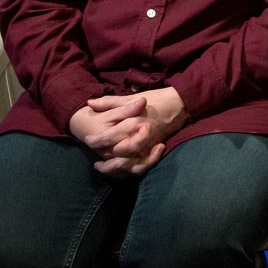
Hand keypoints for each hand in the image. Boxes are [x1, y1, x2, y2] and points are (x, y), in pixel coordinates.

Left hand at [68, 88, 187, 176]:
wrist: (180, 103)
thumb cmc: (156, 98)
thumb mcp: (131, 97)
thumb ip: (109, 102)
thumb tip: (90, 102)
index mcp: (133, 122)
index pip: (109, 137)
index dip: (96, 140)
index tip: (87, 140)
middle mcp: (140, 137)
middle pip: (118, 155)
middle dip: (104, 160)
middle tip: (94, 161)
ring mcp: (149, 145)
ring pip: (129, 165)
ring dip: (115, 170)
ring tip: (103, 168)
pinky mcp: (155, 150)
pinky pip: (141, 166)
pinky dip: (129, 170)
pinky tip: (120, 168)